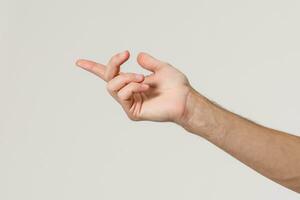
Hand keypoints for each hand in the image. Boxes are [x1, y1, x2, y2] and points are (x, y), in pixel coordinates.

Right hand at [76, 51, 192, 123]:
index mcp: (132, 82)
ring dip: (126, 77)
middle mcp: (128, 92)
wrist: (185, 98)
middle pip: (108, 77)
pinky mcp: (133, 112)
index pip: (110, 75)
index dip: (93, 68)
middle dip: (114, 63)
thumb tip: (137, 56)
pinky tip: (145, 87)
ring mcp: (129, 103)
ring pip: (112, 86)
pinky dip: (132, 87)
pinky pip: (123, 95)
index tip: (79, 62)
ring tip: (142, 78)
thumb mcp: (162, 67)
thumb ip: (148, 62)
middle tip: (126, 54)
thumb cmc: (176, 86)